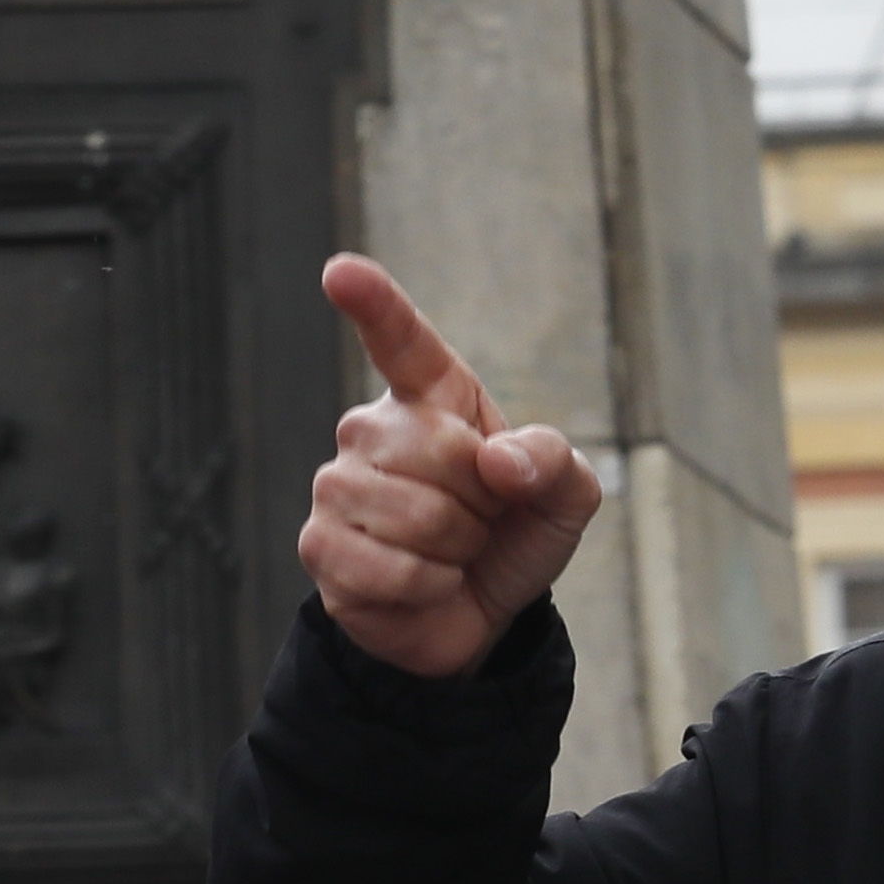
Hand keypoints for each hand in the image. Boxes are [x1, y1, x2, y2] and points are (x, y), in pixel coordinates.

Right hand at [297, 255, 604, 680]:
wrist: (479, 612)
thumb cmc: (515, 534)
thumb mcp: (564, 496)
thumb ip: (552, 461)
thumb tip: (499, 461)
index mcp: (432, 395)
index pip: (400, 339)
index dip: (373, 302)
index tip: (343, 271)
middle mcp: (372, 428)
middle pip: (438, 450)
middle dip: (482, 502)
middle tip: (479, 519)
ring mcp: (336, 484)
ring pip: (415, 513)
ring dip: (456, 549)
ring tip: (451, 551)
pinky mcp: (319, 544)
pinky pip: (387, 565)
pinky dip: (427, 586)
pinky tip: (424, 583)